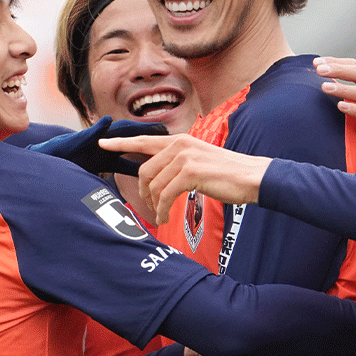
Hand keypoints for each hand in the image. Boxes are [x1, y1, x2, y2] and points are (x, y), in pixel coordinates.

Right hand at [27, 116, 167, 176]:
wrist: (50, 162)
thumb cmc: (76, 166)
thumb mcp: (105, 171)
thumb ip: (123, 170)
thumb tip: (144, 181)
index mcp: (114, 152)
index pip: (140, 149)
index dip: (156, 149)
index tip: (175, 149)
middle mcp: (107, 143)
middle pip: (133, 137)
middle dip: (151, 135)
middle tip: (170, 133)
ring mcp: (94, 139)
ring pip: (115, 132)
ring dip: (131, 128)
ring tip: (146, 125)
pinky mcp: (79, 138)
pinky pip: (88, 132)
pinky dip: (97, 127)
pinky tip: (106, 121)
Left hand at [98, 134, 271, 224]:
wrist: (252, 177)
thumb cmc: (227, 174)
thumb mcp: (199, 160)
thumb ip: (178, 162)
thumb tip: (158, 176)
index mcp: (180, 140)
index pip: (144, 140)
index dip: (121, 143)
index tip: (103, 143)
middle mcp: (180, 144)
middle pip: (145, 170)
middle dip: (143, 191)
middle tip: (149, 205)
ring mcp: (185, 157)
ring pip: (154, 184)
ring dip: (154, 204)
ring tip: (160, 213)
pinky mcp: (190, 172)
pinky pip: (165, 194)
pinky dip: (161, 209)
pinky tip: (164, 216)